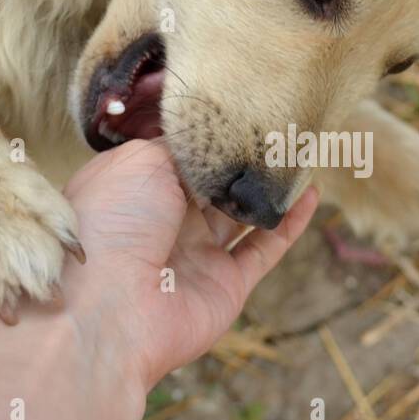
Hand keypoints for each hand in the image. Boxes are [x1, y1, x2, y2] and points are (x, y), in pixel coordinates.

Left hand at [56, 141, 317, 391]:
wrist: (108, 308)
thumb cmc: (113, 223)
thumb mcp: (141, 161)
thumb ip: (182, 146)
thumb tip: (212, 142)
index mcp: (135, 189)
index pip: (177, 156)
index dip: (207, 138)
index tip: (241, 111)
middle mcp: (164, 222)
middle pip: (212, 186)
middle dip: (242, 161)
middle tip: (279, 129)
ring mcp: (196, 254)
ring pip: (242, 214)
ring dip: (269, 189)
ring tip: (300, 156)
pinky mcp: (226, 284)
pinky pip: (265, 248)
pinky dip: (290, 223)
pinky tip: (311, 194)